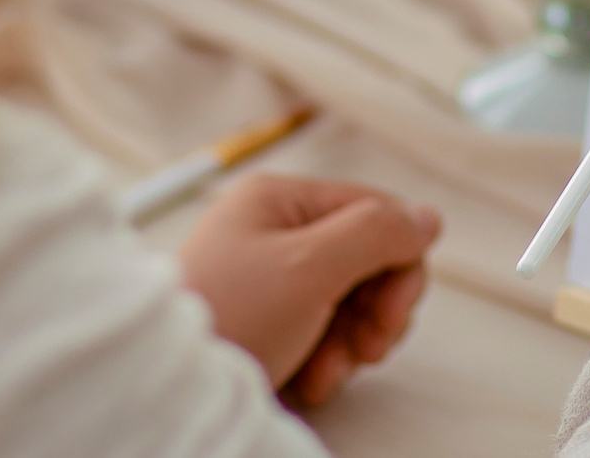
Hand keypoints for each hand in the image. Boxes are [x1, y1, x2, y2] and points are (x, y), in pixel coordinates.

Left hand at [175, 174, 441, 408]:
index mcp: (281, 201)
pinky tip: (306, 382)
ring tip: (324, 373)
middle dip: (374, 312)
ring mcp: (269, 282)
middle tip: (365, 350)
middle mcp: (274, 234)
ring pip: (348, 303)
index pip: (375, 213)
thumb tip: (426, 218)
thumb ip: (377, 234)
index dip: (400, 263)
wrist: (162, 389)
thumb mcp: (310, 267)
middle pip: (366, 261)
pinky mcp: (264, 325)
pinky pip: (320, 334)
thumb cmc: (225, 318)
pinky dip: (325, 362)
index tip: (393, 315)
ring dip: (350, 345)